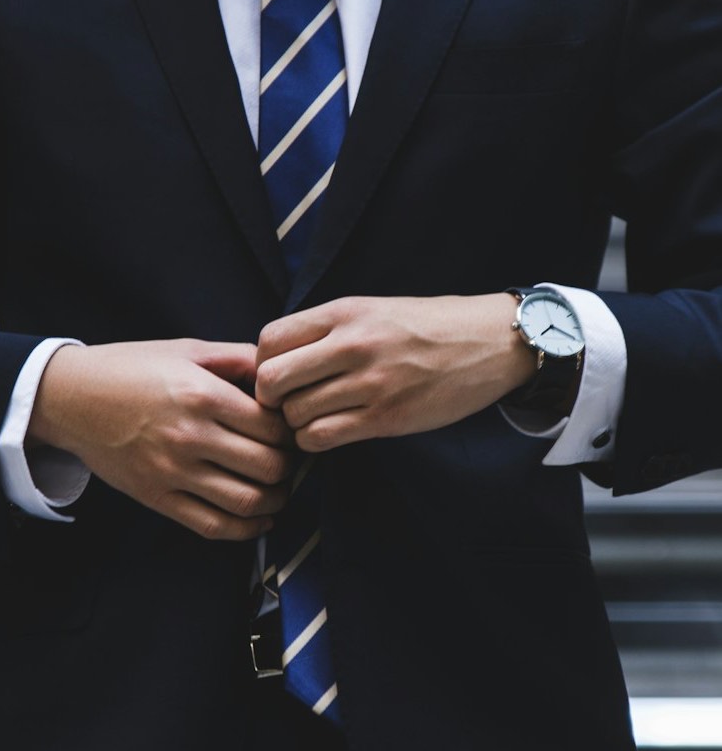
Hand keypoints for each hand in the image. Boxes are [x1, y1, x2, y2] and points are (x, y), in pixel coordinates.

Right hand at [29, 339, 293, 540]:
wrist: (71, 398)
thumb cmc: (131, 368)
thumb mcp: (187, 349)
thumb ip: (238, 358)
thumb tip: (281, 371)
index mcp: (202, 395)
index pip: (273, 427)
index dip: (292, 431)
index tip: (292, 429)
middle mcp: (189, 436)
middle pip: (268, 466)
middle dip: (289, 466)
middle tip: (290, 459)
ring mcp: (172, 472)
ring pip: (247, 502)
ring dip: (276, 500)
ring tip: (279, 489)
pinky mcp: (157, 497)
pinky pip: (213, 525)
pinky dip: (246, 529)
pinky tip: (259, 519)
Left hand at [255, 294, 535, 451]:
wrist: (489, 343)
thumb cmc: (427, 327)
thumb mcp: (373, 309)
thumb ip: (327, 330)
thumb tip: (276, 358)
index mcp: (345, 312)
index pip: (269, 340)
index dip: (262, 363)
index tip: (279, 374)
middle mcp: (352, 345)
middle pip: (271, 380)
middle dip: (271, 398)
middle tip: (287, 403)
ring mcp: (370, 383)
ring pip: (295, 414)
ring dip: (296, 423)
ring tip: (315, 417)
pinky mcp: (386, 417)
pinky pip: (322, 437)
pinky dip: (315, 440)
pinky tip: (330, 431)